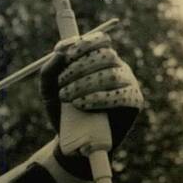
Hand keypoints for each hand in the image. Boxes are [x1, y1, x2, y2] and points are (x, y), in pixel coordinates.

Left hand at [39, 33, 143, 164]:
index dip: (85, 43)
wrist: (71, 142)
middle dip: (81, 66)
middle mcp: (117, 67)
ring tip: (67, 97)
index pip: (101, 40)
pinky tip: (82, 105)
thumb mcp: (49, 89)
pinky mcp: (133, 101)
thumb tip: (59, 51)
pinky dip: (98, 98)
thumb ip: (50, 69)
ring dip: (85, 84)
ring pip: (112, 74)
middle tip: (62, 82)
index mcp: (100, 59)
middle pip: (106, 54)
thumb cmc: (62, 111)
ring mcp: (127, 83)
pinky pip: (120, 95)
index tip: (68, 54)